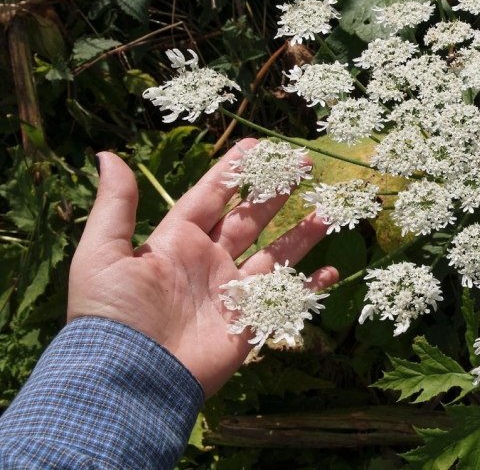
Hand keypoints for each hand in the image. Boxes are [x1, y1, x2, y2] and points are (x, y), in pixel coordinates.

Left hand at [67, 139, 336, 396]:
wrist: (131, 378)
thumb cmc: (114, 315)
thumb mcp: (103, 254)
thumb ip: (116, 205)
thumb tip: (109, 156)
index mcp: (176, 242)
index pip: (210, 196)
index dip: (232, 171)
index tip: (257, 146)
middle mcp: (207, 262)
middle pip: (249, 218)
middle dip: (275, 191)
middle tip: (302, 164)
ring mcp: (230, 292)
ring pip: (275, 254)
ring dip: (301, 233)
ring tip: (329, 211)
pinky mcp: (247, 322)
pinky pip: (286, 299)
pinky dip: (310, 287)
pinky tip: (331, 271)